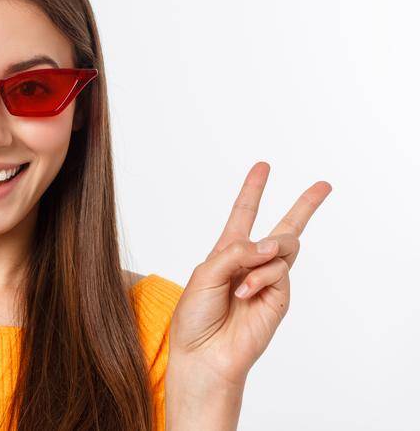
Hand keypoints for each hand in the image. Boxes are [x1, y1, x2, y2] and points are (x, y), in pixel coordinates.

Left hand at [169, 161, 332, 387]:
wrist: (204, 353)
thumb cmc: (195, 317)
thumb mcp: (203, 275)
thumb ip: (234, 253)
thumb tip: (268, 244)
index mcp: (227, 253)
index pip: (243, 216)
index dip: (253, 191)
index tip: (263, 167)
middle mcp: (250, 263)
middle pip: (283, 229)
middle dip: (305, 206)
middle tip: (324, 186)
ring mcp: (268, 280)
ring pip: (285, 245)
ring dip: (266, 251)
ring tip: (247, 272)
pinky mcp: (280, 296)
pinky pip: (279, 271)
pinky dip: (262, 277)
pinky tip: (245, 292)